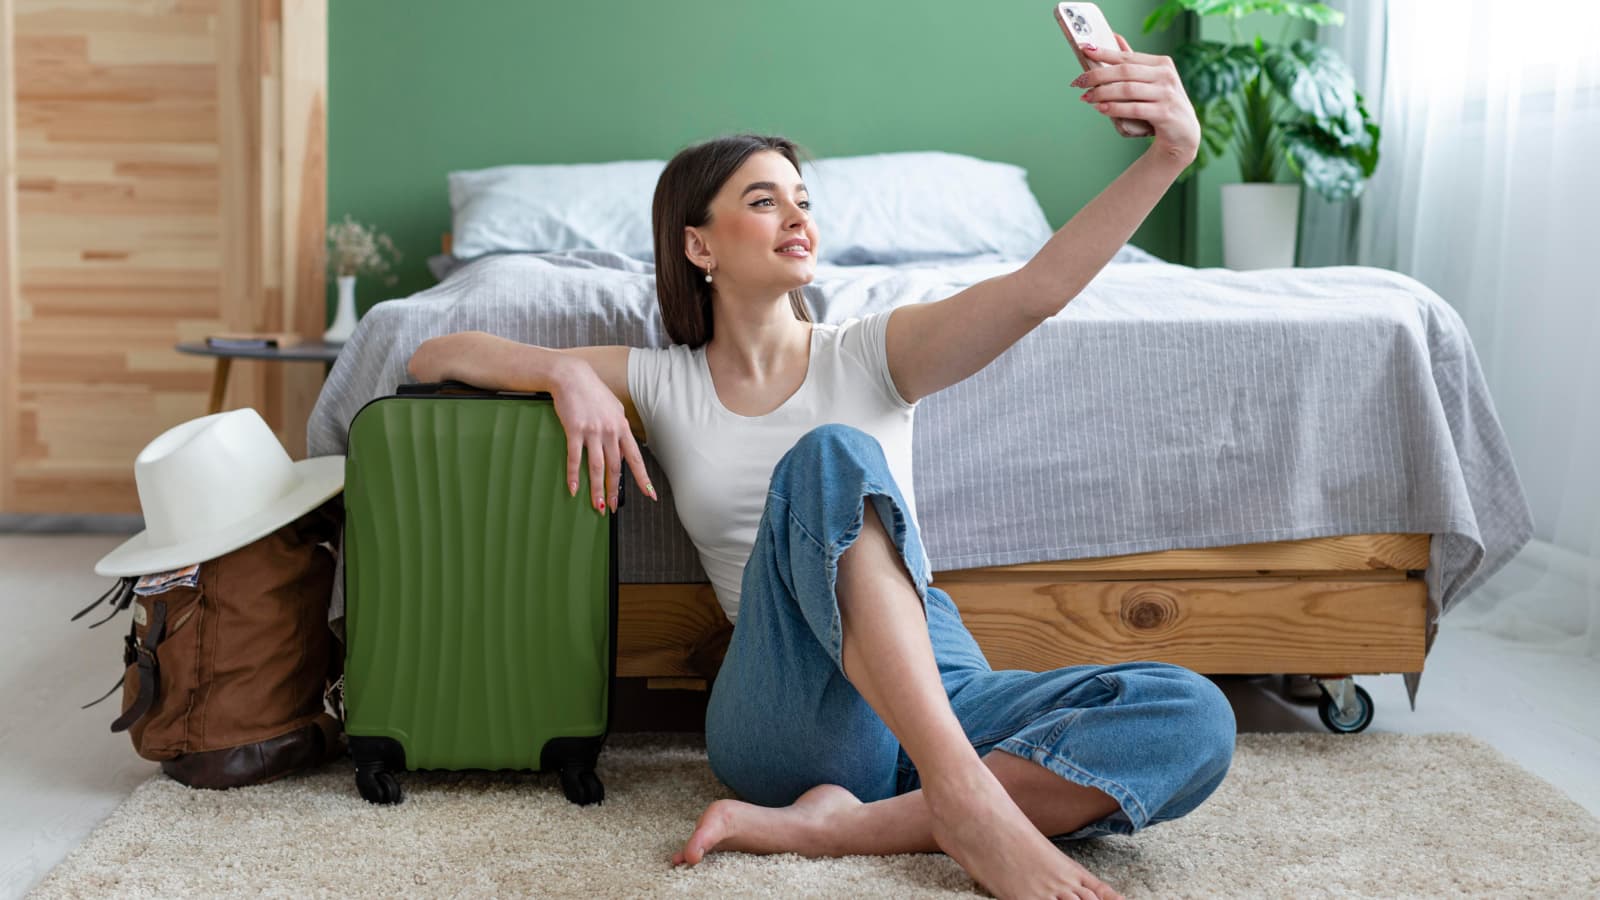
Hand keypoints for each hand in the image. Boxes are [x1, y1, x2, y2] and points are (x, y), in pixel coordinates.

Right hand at [551, 362, 653, 514]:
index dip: (643, 478)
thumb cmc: (592, 391)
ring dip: (597, 489)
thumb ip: (618, 427)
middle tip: (613, 507)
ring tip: (597, 505)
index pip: (635, 458)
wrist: (571, 376)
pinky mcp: (574, 430)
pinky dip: (574, 476)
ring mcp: (593, 431)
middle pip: (615, 467)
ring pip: (597, 467)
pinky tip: (574, 489)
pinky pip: (575, 458)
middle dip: (614, 490)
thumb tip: (622, 445)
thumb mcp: (613, 407)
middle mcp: (610, 431)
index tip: (650, 494)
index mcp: (622, 427)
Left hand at [1073, 33, 1199, 166]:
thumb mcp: (1152, 81)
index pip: (1128, 57)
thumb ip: (1134, 63)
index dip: (1105, 53)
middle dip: (1098, 76)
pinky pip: (1134, 109)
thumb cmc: (1161, 104)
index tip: (1085, 50)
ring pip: (1127, 90)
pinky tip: (1101, 108)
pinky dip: (1114, 108)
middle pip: (1125, 72)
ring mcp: (1167, 94)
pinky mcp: (1165, 114)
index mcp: (1162, 64)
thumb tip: (1115, 38)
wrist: (1183, 134)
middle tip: (1079, 82)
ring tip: (1086, 97)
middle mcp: (1166, 76)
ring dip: (1102, 93)